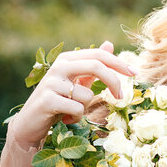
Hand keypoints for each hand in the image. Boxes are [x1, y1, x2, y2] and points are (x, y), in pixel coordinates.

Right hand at [8, 41, 137, 148]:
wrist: (31, 123)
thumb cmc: (59, 101)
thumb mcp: (77, 82)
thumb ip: (94, 65)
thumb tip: (109, 43)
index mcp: (67, 59)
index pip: (99, 55)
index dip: (119, 63)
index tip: (135, 73)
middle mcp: (58, 66)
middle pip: (96, 66)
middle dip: (113, 82)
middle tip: (120, 97)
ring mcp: (51, 82)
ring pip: (87, 95)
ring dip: (85, 108)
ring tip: (71, 111)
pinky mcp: (47, 100)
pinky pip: (77, 108)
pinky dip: (76, 117)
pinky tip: (64, 118)